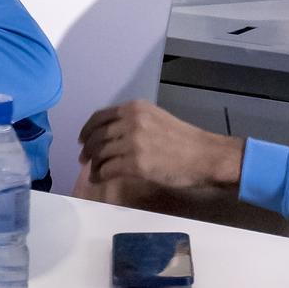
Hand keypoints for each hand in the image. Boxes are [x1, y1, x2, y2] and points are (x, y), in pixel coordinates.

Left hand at [77, 100, 242, 192]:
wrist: (205, 156)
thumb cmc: (185, 140)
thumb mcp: (156, 119)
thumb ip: (134, 122)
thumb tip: (112, 136)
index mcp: (135, 108)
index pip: (101, 116)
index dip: (88, 129)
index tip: (82, 139)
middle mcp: (131, 121)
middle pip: (98, 135)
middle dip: (88, 148)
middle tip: (83, 158)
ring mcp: (132, 142)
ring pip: (101, 153)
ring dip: (93, 164)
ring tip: (93, 171)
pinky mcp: (135, 164)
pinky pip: (108, 169)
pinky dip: (100, 175)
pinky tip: (99, 179)